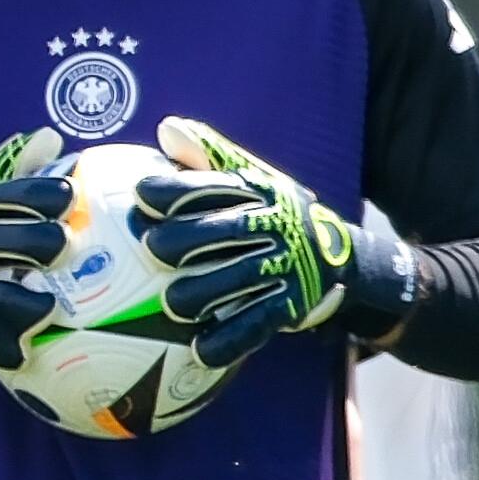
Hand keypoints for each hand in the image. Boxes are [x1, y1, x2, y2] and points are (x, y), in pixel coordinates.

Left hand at [133, 117, 418, 369]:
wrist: (337, 255)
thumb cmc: (273, 214)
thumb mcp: (251, 178)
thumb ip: (208, 155)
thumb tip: (167, 128)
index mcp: (258, 191)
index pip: (213, 186)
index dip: (177, 190)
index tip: (142, 195)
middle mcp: (275, 225)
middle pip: (225, 230)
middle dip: (186, 239)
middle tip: (152, 248)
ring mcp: (286, 266)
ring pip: (239, 280)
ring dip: (203, 293)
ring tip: (173, 303)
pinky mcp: (292, 304)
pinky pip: (256, 325)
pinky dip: (228, 340)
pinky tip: (199, 351)